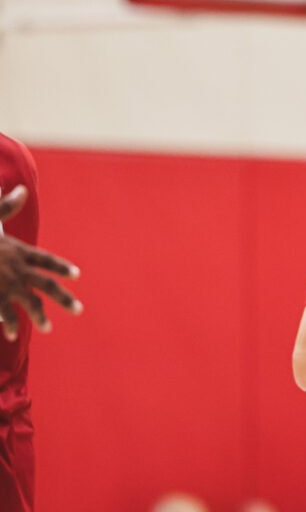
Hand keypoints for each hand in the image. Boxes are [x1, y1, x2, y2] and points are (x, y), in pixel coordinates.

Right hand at [0, 185, 81, 340]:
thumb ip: (6, 207)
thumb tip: (22, 189)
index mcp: (18, 250)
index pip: (46, 260)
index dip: (61, 267)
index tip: (76, 275)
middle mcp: (16, 269)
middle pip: (47, 286)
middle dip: (64, 298)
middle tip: (79, 310)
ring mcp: (5, 284)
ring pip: (28, 304)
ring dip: (38, 317)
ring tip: (48, 328)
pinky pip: (3, 314)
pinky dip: (8, 324)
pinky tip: (11, 335)